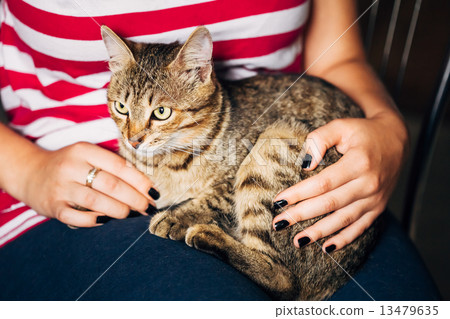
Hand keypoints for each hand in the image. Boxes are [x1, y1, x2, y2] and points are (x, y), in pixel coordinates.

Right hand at [19, 142, 157, 226]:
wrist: (29, 172)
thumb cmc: (70, 165)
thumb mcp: (87, 155)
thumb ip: (112, 166)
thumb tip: (144, 186)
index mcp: (84, 150)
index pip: (119, 166)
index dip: (140, 181)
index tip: (154, 192)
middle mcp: (71, 167)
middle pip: (111, 185)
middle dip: (135, 198)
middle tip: (148, 207)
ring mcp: (60, 188)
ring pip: (97, 202)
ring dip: (120, 210)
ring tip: (133, 214)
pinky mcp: (53, 207)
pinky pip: (78, 218)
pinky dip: (96, 220)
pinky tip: (107, 220)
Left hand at [272, 112, 407, 251]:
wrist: (396, 140)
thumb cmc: (362, 132)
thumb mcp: (341, 126)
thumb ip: (319, 139)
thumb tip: (305, 165)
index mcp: (358, 162)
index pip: (323, 183)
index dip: (299, 193)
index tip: (278, 201)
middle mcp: (368, 184)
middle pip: (329, 204)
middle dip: (301, 215)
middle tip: (278, 224)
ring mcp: (375, 199)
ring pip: (343, 220)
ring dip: (319, 232)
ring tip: (297, 240)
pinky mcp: (378, 208)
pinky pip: (360, 228)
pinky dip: (344, 239)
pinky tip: (326, 248)